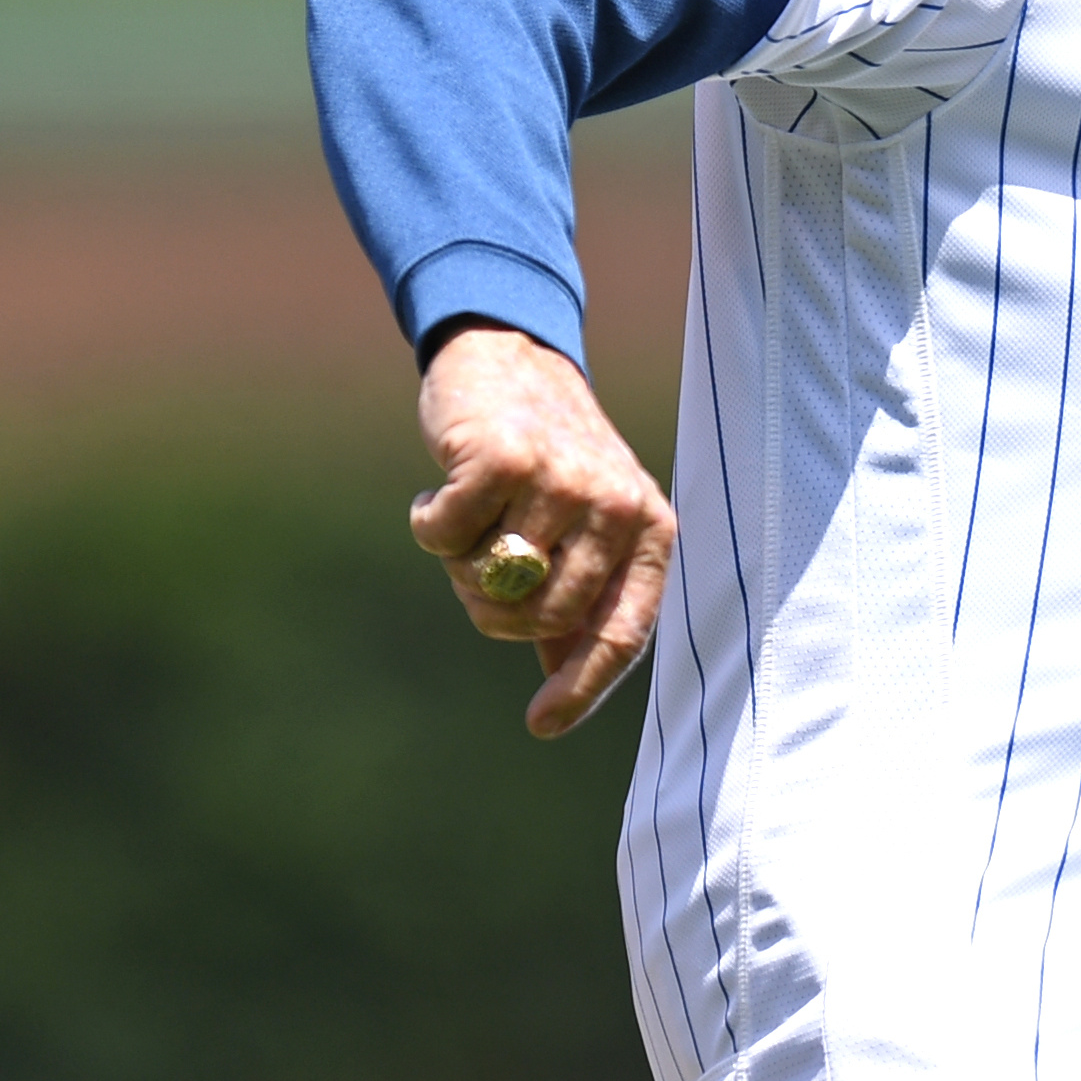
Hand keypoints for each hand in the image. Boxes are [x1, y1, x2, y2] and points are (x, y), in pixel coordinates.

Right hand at [411, 322, 676, 737]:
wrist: (509, 356)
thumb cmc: (547, 458)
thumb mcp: (584, 528)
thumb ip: (580, 602)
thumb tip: (559, 693)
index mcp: (650, 530)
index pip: (623, 632)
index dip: (582, 686)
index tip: (541, 724)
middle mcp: (617, 505)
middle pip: (544, 615)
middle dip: (494, 610)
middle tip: (475, 569)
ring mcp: (563, 480)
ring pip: (490, 579)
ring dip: (458, 561)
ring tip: (468, 516)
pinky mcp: (505, 457)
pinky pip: (446, 536)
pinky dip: (429, 523)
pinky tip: (437, 492)